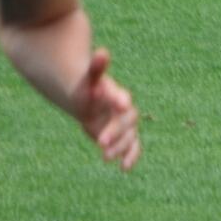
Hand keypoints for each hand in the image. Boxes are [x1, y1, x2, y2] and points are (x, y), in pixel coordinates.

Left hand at [73, 48, 139, 170]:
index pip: (121, 98)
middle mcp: (124, 110)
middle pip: (125, 121)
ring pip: (129, 136)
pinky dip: (131, 156)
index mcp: (116, 95)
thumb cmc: (89, 88)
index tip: (121, 106)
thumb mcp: (88, 80)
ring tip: (105, 157)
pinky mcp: (123, 136)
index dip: (121, 101)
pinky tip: (124, 168)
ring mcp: (124, 124)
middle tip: (100, 143)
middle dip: (115, 131)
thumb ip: (96, 69)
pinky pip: (132, 146)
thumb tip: (102, 52)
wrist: (89, 99)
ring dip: (120, 146)